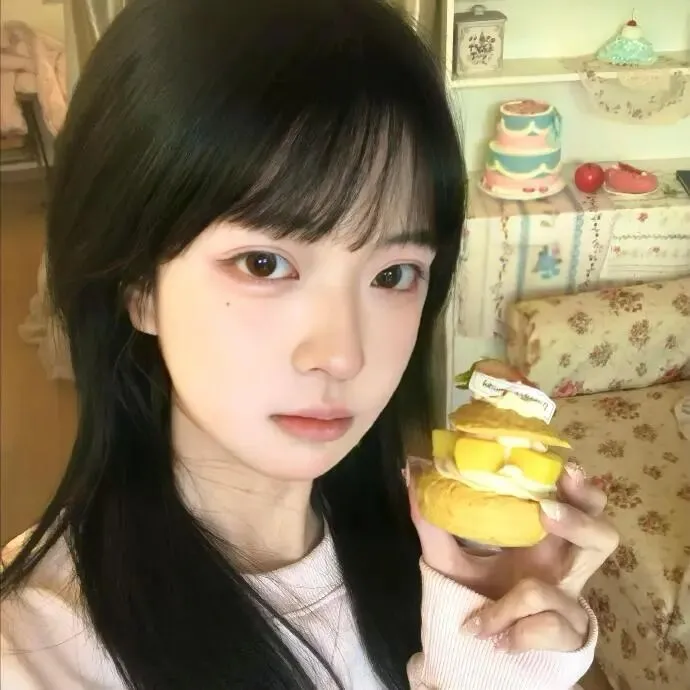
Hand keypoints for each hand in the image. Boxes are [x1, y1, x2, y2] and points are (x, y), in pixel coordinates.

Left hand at [408, 360, 619, 651]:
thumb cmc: (471, 593)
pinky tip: (497, 637)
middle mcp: (562, 568)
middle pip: (604, 538)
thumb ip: (431, 518)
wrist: (469, 648)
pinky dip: (518, 630)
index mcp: (542, 539)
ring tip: (519, 588)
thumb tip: (411, 471)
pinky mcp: (565, 641)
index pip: (574, 503)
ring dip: (536, 593)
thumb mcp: (447, 554)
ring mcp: (568, 606)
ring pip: (577, 592)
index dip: (578, 485)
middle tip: (547, 509)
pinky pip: (551, 630)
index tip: (562, 466)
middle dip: (583, 520)